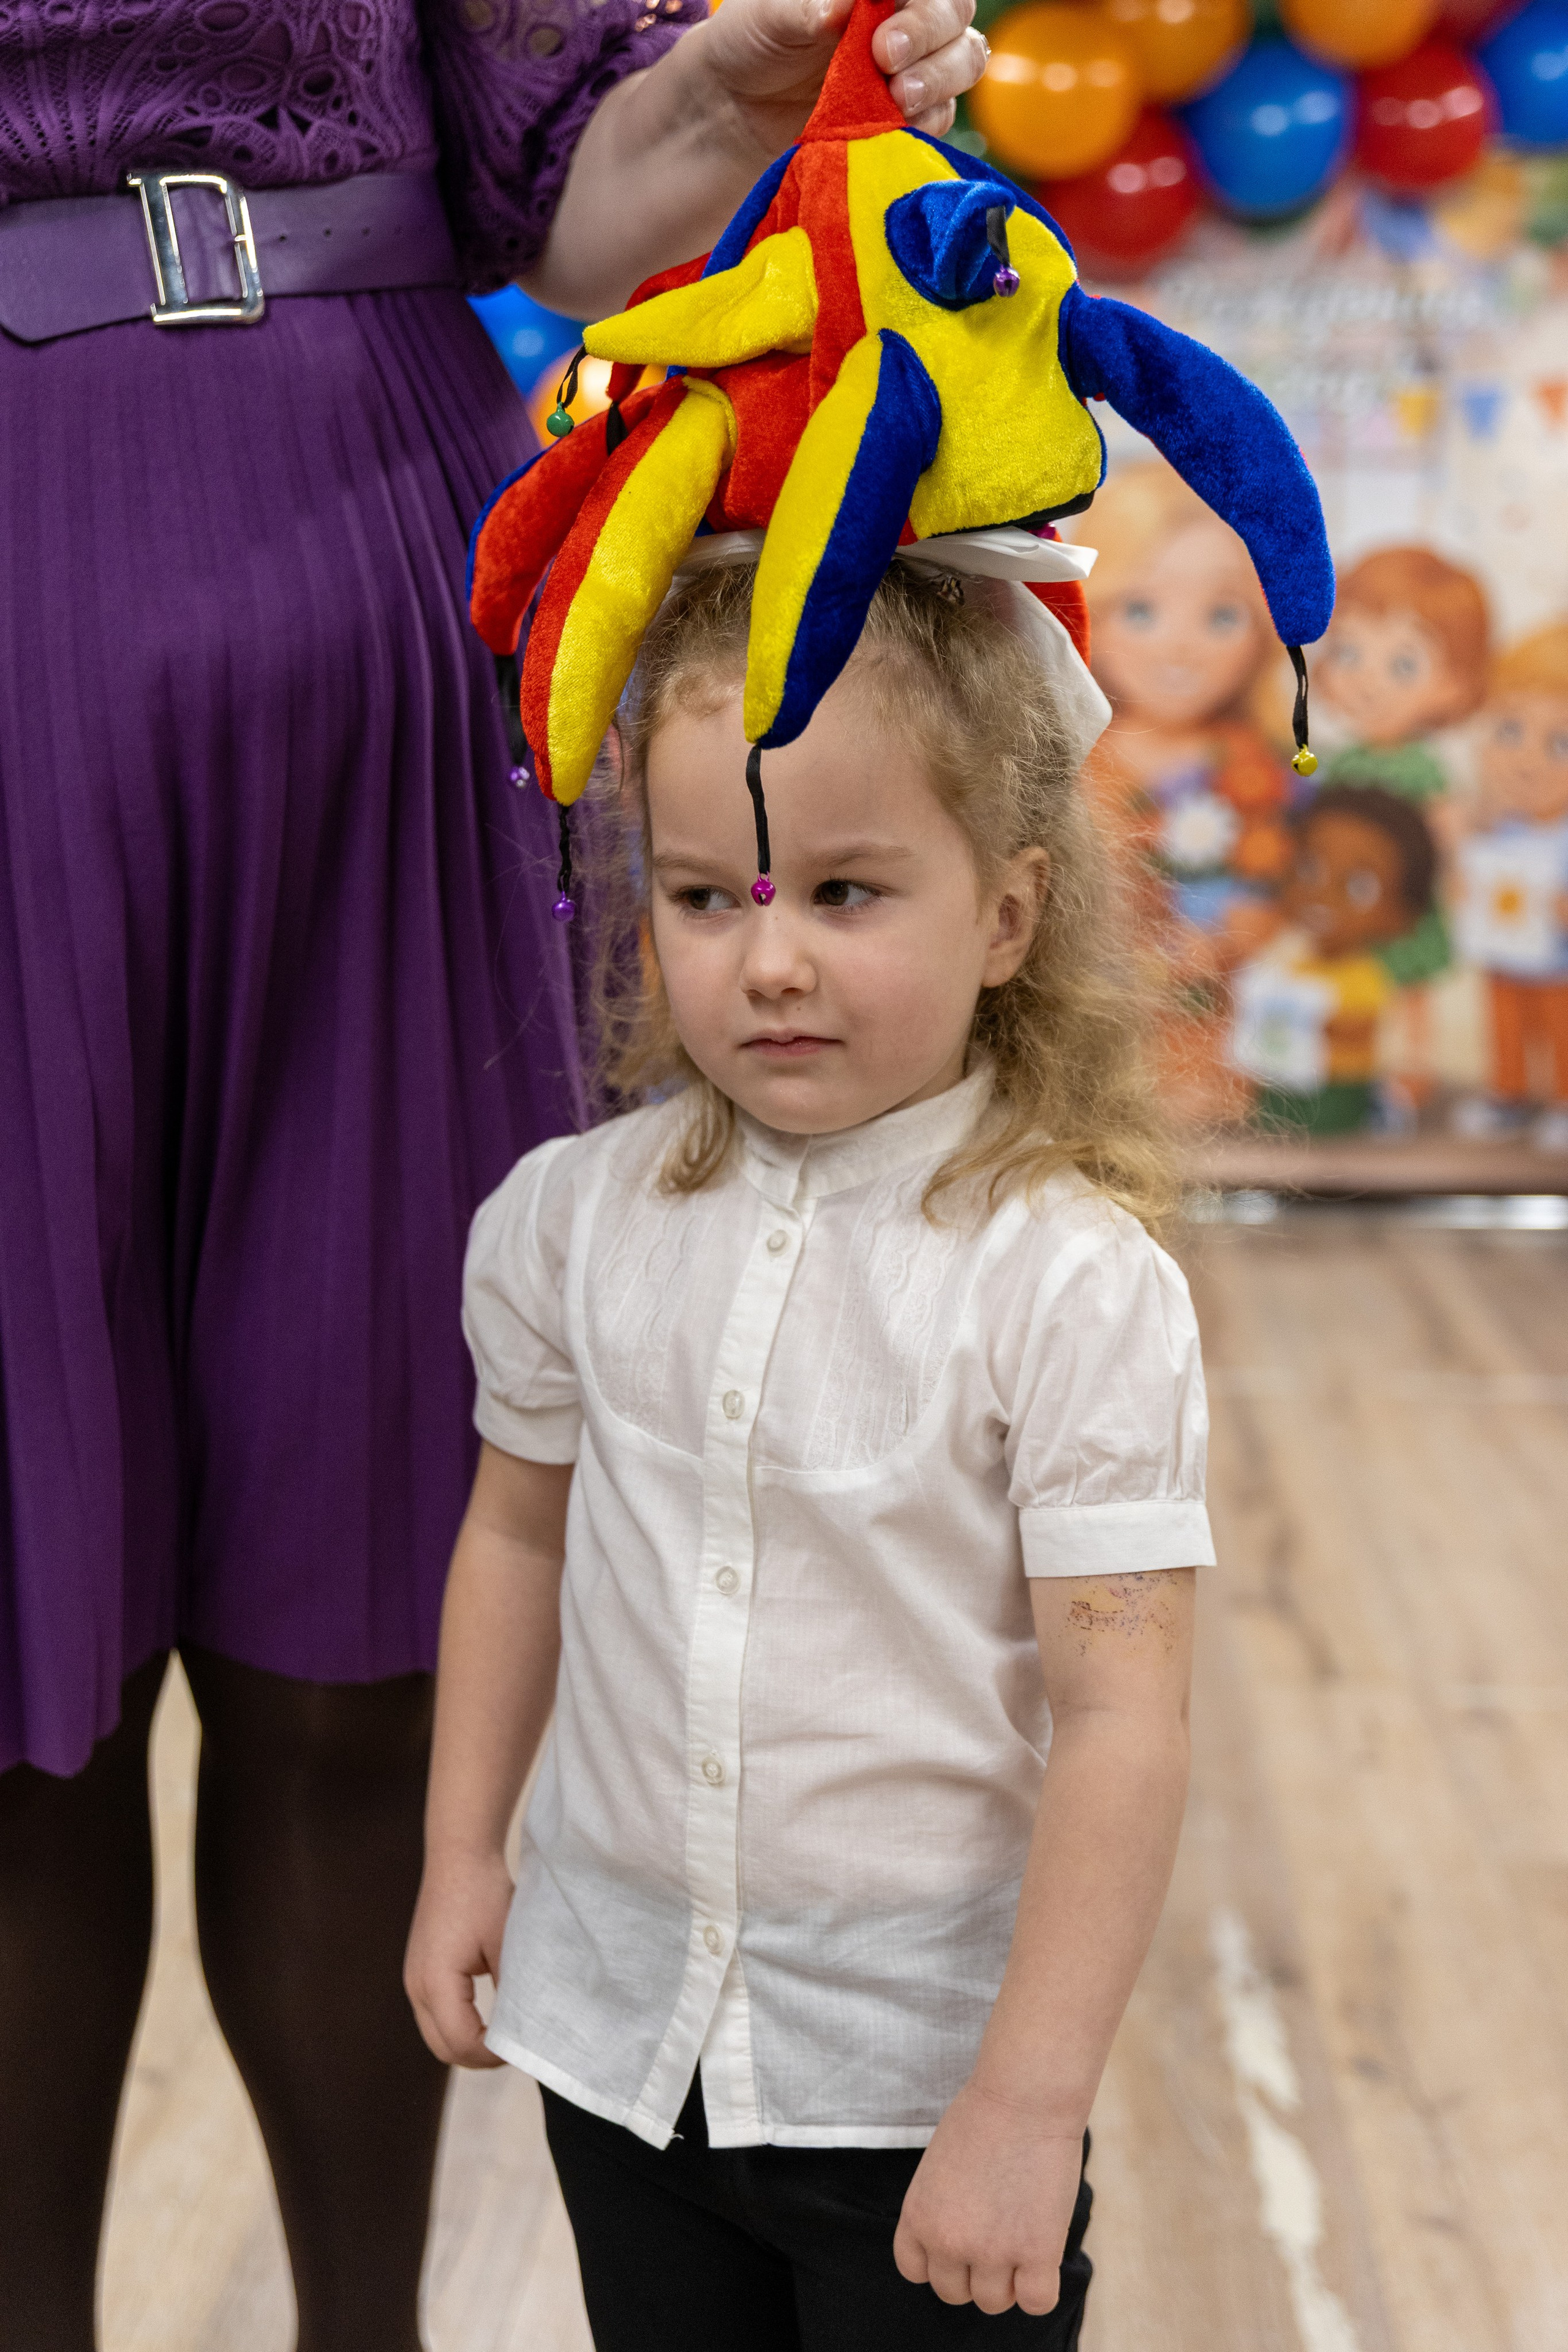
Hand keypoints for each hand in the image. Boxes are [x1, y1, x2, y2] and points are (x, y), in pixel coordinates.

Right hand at [404, 1846, 515, 2068]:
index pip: (460, 2042)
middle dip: (478, 2058)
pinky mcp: (418, 1971)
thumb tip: (521, 2030)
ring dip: (466, 2044)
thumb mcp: (505, 1945)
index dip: (492, 2055)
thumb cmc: (484, 1894)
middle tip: (513, 2052)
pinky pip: (434, 2015)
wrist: (459, 1855)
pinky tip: (485, 2019)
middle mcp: (416, 1986)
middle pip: (442, 2048)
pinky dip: (457, 2026)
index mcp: (436, 1981)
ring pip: (435, 2035)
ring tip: (502, 2039)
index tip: (521, 2050)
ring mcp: (413, 1979)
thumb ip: (511, 1991)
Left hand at [701, 0, 985, 146]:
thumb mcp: (766, 16)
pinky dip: (927, 121)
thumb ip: (805, 6)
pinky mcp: (911, 113)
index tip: (883, 32)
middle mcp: (906, 13)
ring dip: (939, 80)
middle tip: (886, 60)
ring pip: (963, 59)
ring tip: (900, 99)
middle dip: (930, 37)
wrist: (740, 106)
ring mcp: (916, 62)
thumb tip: (842, 6)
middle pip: (956, 14)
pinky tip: (899, 126)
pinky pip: (941, 115)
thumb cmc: (754, 40)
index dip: (919, 6)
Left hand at [893, 2080, 1083, 2314]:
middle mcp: (948, 2241)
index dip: (941, 2260)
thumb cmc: (985, 2116)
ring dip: (1008, 2280)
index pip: (915, 2271)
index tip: (961, 2241)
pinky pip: (1036, 2302)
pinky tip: (1044, 2256)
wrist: (1025, 2095)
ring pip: (993, 2302)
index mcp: (918, 2217)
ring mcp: (992, 2251)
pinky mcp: (1036, 2253)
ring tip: (1022, 2236)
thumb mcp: (938, 2168)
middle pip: (954, 2293)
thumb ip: (940, 2210)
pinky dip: (1040, 2288)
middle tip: (997, 2235)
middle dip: (974, 2272)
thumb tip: (958, 2246)